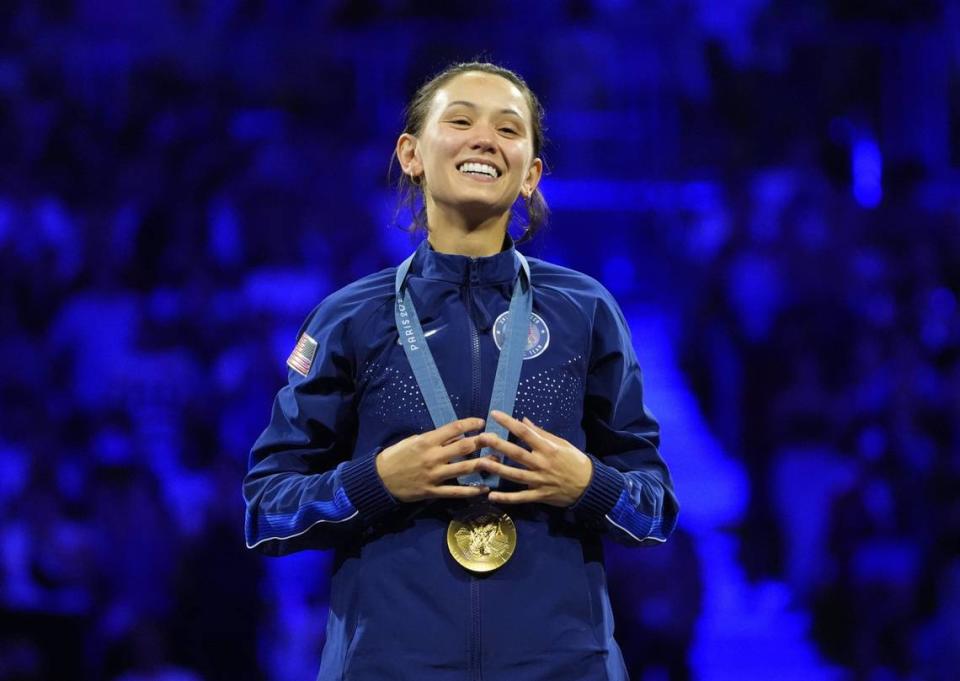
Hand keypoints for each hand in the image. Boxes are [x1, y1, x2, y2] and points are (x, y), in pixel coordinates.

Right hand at [375, 417, 489, 502]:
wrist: (379, 479)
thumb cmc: (396, 456)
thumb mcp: (413, 441)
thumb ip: (435, 439)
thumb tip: (457, 434)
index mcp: (427, 441)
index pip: (453, 428)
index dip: (470, 424)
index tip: (482, 422)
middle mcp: (433, 457)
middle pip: (463, 447)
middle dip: (483, 442)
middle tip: (497, 439)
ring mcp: (434, 475)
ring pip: (464, 469)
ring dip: (483, 464)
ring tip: (497, 460)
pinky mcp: (433, 491)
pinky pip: (456, 492)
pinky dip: (472, 491)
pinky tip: (484, 489)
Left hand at [474, 411, 592, 507]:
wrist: (590, 485)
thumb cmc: (575, 461)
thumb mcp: (562, 443)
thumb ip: (541, 433)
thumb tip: (523, 421)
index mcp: (548, 449)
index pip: (525, 433)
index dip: (509, 423)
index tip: (494, 414)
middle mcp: (541, 464)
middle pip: (517, 454)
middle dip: (498, 445)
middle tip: (482, 437)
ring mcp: (539, 481)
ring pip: (515, 475)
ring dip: (497, 470)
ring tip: (480, 463)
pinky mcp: (539, 496)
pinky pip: (521, 497)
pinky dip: (506, 498)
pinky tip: (491, 496)